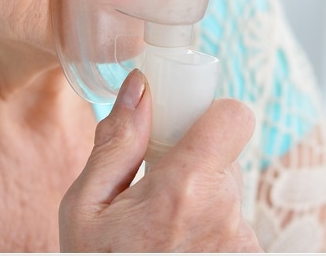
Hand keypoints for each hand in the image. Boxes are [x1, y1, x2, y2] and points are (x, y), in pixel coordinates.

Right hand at [59, 69, 261, 251]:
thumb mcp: (84, 209)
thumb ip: (116, 142)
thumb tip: (138, 86)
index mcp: (184, 188)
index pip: (236, 117)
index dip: (214, 114)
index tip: (187, 126)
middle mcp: (225, 213)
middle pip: (226, 157)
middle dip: (195, 164)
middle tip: (155, 191)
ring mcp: (241, 243)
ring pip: (229, 194)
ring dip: (201, 202)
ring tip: (161, 234)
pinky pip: (234, 227)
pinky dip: (210, 232)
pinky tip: (176, 251)